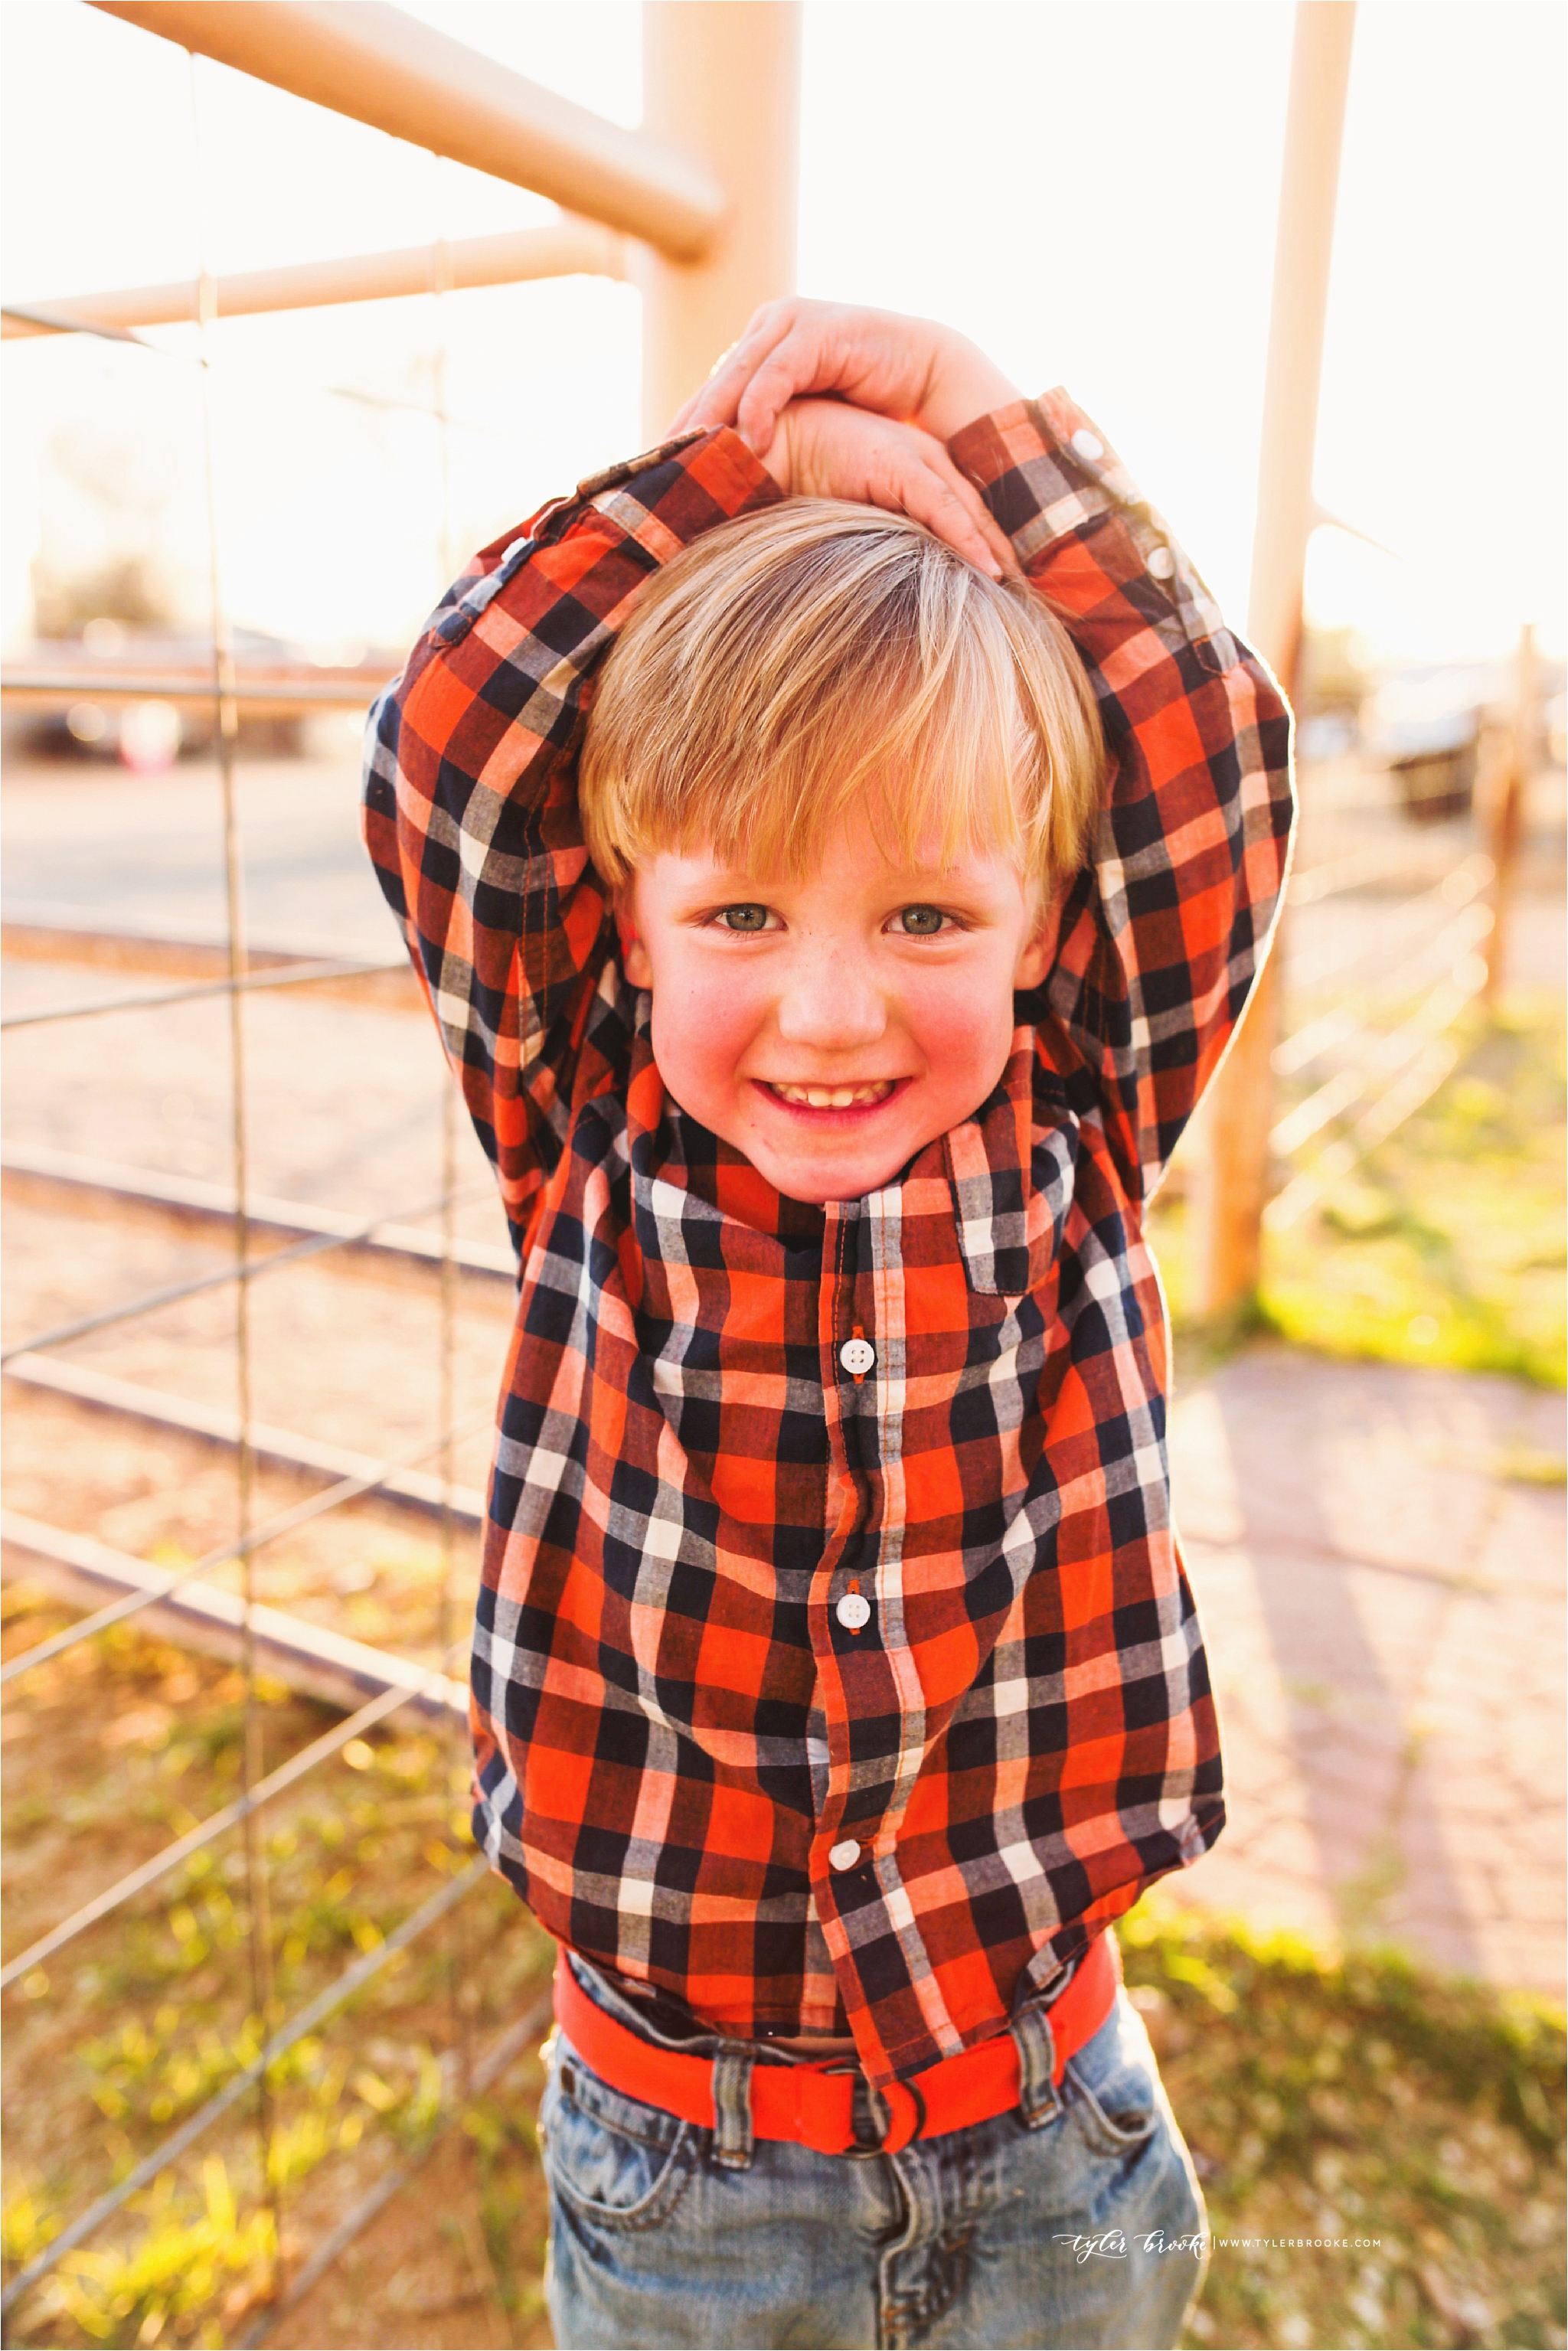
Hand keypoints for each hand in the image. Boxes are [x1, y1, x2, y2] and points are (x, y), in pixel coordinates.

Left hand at [672, 298, 1022, 460]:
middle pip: (715, 385)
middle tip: (659, 469)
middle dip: (687, 427)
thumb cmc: (870, 406)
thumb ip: (773, 435)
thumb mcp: (809, 421)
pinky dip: (759, 406)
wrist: (929, 375)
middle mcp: (769, 328)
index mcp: (760, 348)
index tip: (659, 473)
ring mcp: (791, 325)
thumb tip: (734, 481)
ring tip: (694, 459)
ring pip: (738, 376)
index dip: (686, 431)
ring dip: (714, 419)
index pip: (712, 393)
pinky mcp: (817, 331)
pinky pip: (777, 372)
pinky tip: (750, 442)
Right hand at [757, 399, 1015, 577]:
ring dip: (996, 547)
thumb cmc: (791, 483)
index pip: (958, 508)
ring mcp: (909, 457)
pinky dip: (967, 538)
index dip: (986, 541)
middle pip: (974, 507)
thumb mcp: (842, 517)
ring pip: (966, 508)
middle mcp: (917, 458)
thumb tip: (882, 585)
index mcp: (907, 468)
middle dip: (1004, 544)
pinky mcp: (895, 462)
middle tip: (1033, 587)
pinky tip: (988, 569)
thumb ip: (868, 535)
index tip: (1010, 581)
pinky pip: (941, 506)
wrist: (757, 447)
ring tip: (1021, 585)